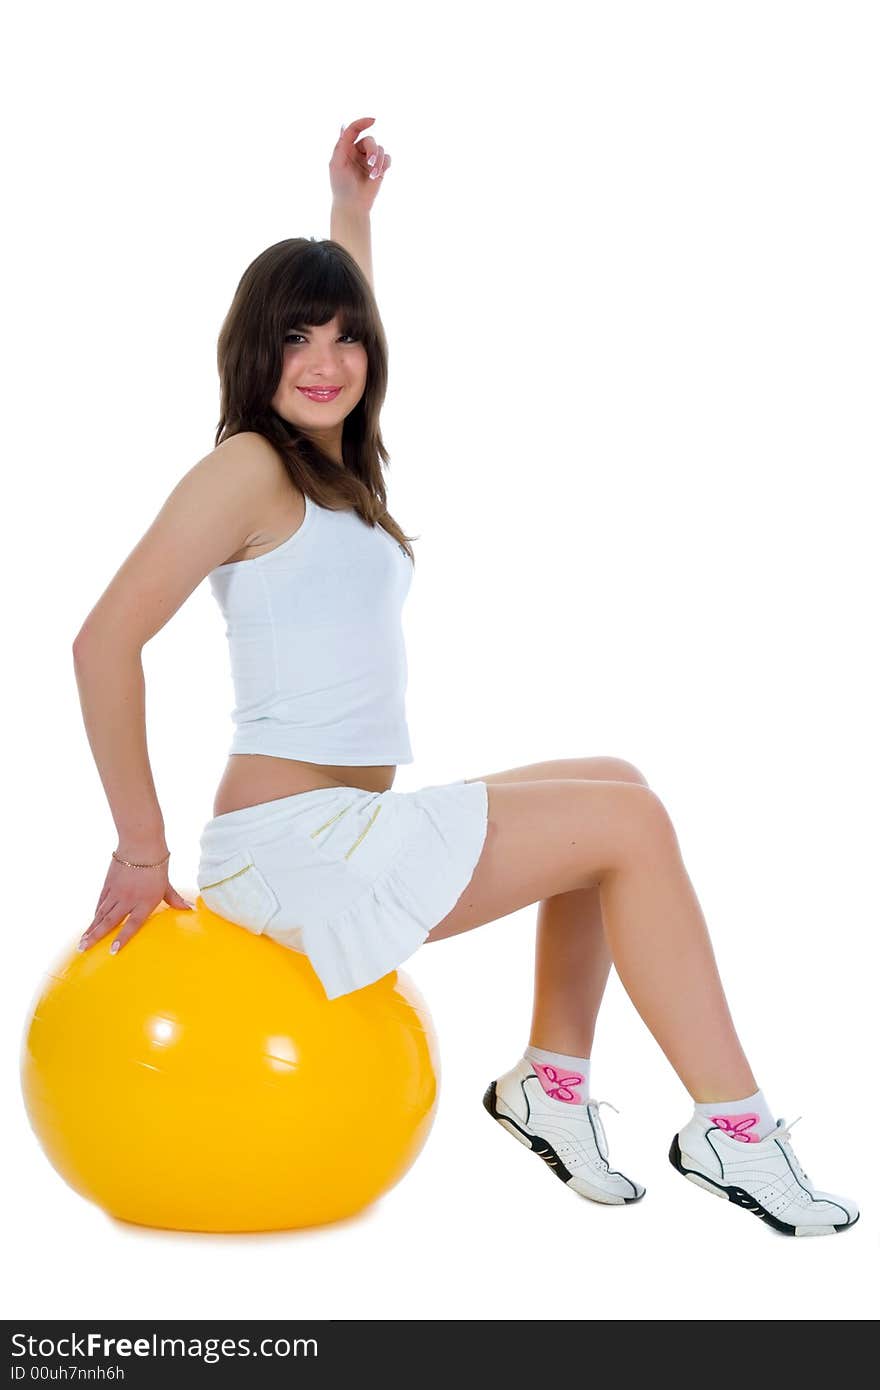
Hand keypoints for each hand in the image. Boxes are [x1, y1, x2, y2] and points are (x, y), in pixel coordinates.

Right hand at [78, 852, 194, 955]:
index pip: (132, 924)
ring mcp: (116, 892)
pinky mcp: (108, 884)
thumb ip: (174, 899)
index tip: (112, 950)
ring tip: (82, 941)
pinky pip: (100, 902)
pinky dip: (96, 913)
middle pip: (109, 921)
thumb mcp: (166, 885)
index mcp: (145, 902)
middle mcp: (128, 899)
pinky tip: (92, 922)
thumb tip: (191, 909)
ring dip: (91, 928)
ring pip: (101, 913)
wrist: (140, 845)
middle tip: (82, 949)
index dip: (122, 938)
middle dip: (95, 937)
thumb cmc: (157, 865)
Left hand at [330, 117, 391, 213]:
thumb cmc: (341, 186)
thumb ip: (341, 144)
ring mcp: (369, 160)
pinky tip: (378, 174)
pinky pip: (387, 158)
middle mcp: (358, 152)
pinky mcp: (379, 169)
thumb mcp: (336, 163)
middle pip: (370, 140)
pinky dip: (385, 164)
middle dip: (373, 150)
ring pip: (380, 149)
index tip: (373, 120)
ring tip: (373, 175)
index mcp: (346, 148)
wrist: (352, 205)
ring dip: (378, 161)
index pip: (354, 129)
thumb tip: (344, 125)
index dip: (363, 122)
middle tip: (371, 163)